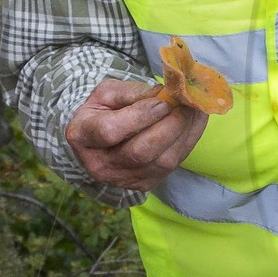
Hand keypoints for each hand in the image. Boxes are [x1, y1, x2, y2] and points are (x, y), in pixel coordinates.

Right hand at [64, 77, 207, 192]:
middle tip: (186, 104)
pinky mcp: (145, 184)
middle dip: (170, 126)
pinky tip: (195, 122)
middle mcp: (100, 165)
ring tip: (195, 109)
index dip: (140, 116)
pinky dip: (188, 141)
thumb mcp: (109, 92)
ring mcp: (123, 179)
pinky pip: (173, 166)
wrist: (103, 134)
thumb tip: (165, 95)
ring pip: (162, 162)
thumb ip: (134, 93)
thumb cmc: (105, 109)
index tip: (162, 101)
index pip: (110, 131)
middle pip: (140, 152)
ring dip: (185, 133)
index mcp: (82, 136)